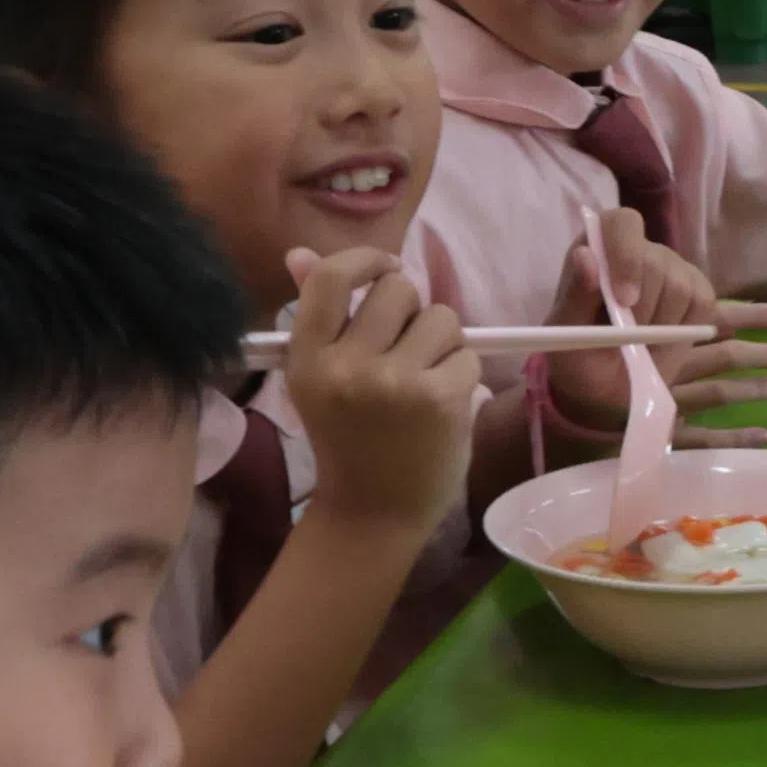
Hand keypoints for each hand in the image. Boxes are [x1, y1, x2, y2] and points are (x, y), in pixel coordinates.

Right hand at [273, 249, 482, 532]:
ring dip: (441, 343)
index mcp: (308, 359)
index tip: (384, 268)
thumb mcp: (319, 379)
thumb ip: (316, 315)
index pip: (331, 277)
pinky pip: (467, 355)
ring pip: (441, 317)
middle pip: (398, 289)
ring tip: (422, 380)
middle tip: (404, 350)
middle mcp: (348, 366)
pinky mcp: (441, 398)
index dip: (364, 259)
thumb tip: (299, 252)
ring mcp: (396, 382)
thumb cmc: (348, 441)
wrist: (372, 514)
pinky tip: (441, 405)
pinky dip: (461, 375)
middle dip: (410, 312)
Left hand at [542, 208, 766, 436]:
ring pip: (685, 286)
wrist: (601, 387)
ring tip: (641, 347)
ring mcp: (671, 269)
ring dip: (664, 327)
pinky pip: (705, 305)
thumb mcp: (564, 334)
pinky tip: (664, 343)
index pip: (622, 224)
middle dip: (644, 310)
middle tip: (627, 342)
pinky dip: (687, 331)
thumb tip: (585, 256)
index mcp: (597, 247)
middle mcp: (638, 249)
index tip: (624, 301)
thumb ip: (574, 294)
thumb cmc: (576, 357)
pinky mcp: (697, 292)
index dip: (628, 256)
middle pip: (658, 262)